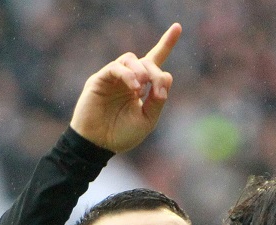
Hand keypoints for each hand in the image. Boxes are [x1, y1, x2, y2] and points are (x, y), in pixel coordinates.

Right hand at [69, 23, 181, 153]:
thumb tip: (167, 76)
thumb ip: (158, 101)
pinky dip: (128, 74)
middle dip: (156, 74)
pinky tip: (134, 87)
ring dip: (141, 70)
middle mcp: (128, 79)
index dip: (166, 44)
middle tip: (157, 93)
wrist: (98, 145)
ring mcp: (113, 78)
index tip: (178, 27)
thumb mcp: (147, 120)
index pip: (155, 61)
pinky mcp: (100, 79)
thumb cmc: (120, 135)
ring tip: (142, 88)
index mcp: (140, 87)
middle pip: (147, 62)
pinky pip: (116, 67)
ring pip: (131, 59)